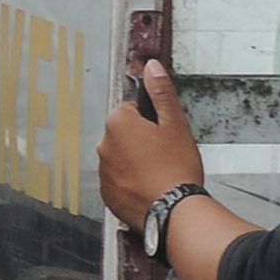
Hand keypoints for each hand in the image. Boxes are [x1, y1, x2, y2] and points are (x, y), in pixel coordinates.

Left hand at [94, 55, 206, 230]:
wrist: (174, 212)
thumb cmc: (176, 170)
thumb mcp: (175, 123)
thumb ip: (161, 91)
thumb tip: (152, 68)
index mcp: (118, 123)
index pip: (131, 109)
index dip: (152, 120)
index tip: (163, 133)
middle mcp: (104, 146)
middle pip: (125, 134)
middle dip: (142, 140)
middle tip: (165, 153)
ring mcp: (103, 172)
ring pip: (122, 158)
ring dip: (136, 161)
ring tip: (159, 171)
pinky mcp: (107, 194)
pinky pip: (119, 181)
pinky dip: (132, 182)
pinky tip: (150, 186)